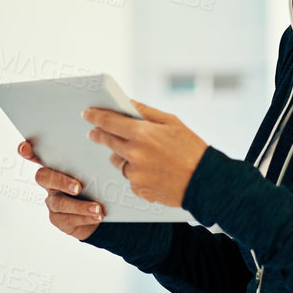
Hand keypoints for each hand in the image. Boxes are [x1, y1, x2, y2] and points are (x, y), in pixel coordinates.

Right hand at [16, 140, 103, 240]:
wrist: (100, 211)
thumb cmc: (96, 185)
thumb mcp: (94, 172)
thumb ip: (91, 162)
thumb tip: (102, 149)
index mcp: (56, 166)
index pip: (36, 155)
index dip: (27, 151)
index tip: (25, 148)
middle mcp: (50, 183)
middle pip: (43, 177)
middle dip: (60, 181)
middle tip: (78, 188)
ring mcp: (52, 201)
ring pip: (60, 202)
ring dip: (80, 206)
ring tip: (97, 209)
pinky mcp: (57, 219)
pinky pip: (69, 218)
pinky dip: (85, 217)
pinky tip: (97, 215)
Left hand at [84, 101, 207, 208]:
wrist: (205, 182)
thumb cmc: (191, 148)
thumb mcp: (172, 122)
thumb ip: (146, 112)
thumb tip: (127, 103)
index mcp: (141, 133)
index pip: (109, 121)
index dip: (95, 116)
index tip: (87, 114)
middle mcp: (134, 154)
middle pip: (108, 141)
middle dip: (99, 135)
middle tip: (94, 132)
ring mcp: (135, 173)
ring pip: (118, 161)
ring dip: (122, 156)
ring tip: (140, 154)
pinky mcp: (138, 189)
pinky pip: (129, 177)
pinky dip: (135, 172)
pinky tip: (152, 170)